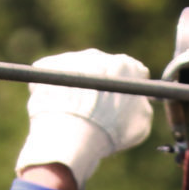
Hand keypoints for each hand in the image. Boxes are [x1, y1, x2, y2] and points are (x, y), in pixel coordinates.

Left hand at [14, 49, 154, 189]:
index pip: (130, 71)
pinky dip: (51, 89)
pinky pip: (50, 75)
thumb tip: (138, 102)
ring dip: (74, 87)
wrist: (73, 134)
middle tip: (93, 109)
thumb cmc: (110, 132)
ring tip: (72, 112)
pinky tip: (54, 107)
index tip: (119, 103)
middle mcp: (99, 55)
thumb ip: (141, 106)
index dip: (125, 88)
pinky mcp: (47, 64)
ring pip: (75, 71)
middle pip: (101, 68)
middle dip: (98, 84)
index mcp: (126, 66)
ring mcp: (71, 58)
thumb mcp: (140, 124)